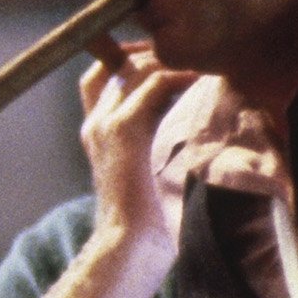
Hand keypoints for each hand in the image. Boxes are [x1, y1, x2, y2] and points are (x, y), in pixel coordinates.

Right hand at [77, 42, 193, 255]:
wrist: (127, 243)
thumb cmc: (142, 219)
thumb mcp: (141, 174)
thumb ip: (150, 145)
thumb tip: (184, 126)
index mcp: (95, 133)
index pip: (102, 78)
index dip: (130, 61)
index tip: (166, 63)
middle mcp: (95, 123)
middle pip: (115, 64)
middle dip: (151, 54)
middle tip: (188, 56)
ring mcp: (105, 123)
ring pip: (134, 68)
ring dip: (169, 62)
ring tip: (201, 64)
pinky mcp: (123, 128)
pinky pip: (152, 83)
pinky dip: (179, 74)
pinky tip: (202, 77)